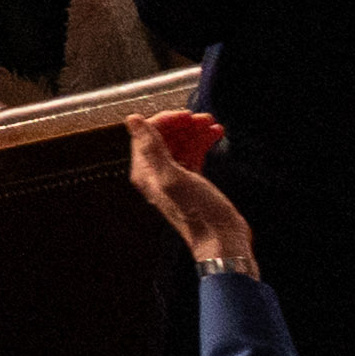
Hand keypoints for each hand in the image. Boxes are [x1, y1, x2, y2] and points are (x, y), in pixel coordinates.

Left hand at [125, 104, 267, 278]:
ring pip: (180, 144)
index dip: (166, 121)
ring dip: (194, 131)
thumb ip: (151, 148)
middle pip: (164, 137)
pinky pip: (192, 154)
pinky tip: (214, 135)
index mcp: (146, 172)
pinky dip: (201, 143)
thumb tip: (132, 120)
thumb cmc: (198, 214)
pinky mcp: (191, 181)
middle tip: (203, 118)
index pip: (147, 134)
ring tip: (212, 124)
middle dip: (183, 125)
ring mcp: (174, 177)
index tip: (185, 116)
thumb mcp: (173, 177)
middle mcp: (156, 173)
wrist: (222, 240)